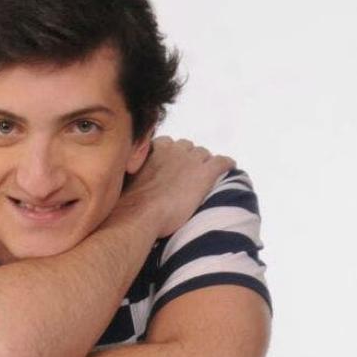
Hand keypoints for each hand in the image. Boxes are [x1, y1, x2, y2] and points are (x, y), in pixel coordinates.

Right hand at [118, 137, 234, 237]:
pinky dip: (226, 163)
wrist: (141, 213)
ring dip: (204, 163)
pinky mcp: (205, 174)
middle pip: (188, 147)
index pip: (168, 143)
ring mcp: (191, 161)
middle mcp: (174, 150)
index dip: (171, 155)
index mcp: (155, 148)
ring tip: (203, 176)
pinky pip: (222, 162)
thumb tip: (133, 173)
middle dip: (188, 158)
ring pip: (204, 154)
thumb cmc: (131, 201)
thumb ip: (136, 168)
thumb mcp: (128, 177)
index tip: (170, 165)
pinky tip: (229, 167)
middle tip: (186, 174)